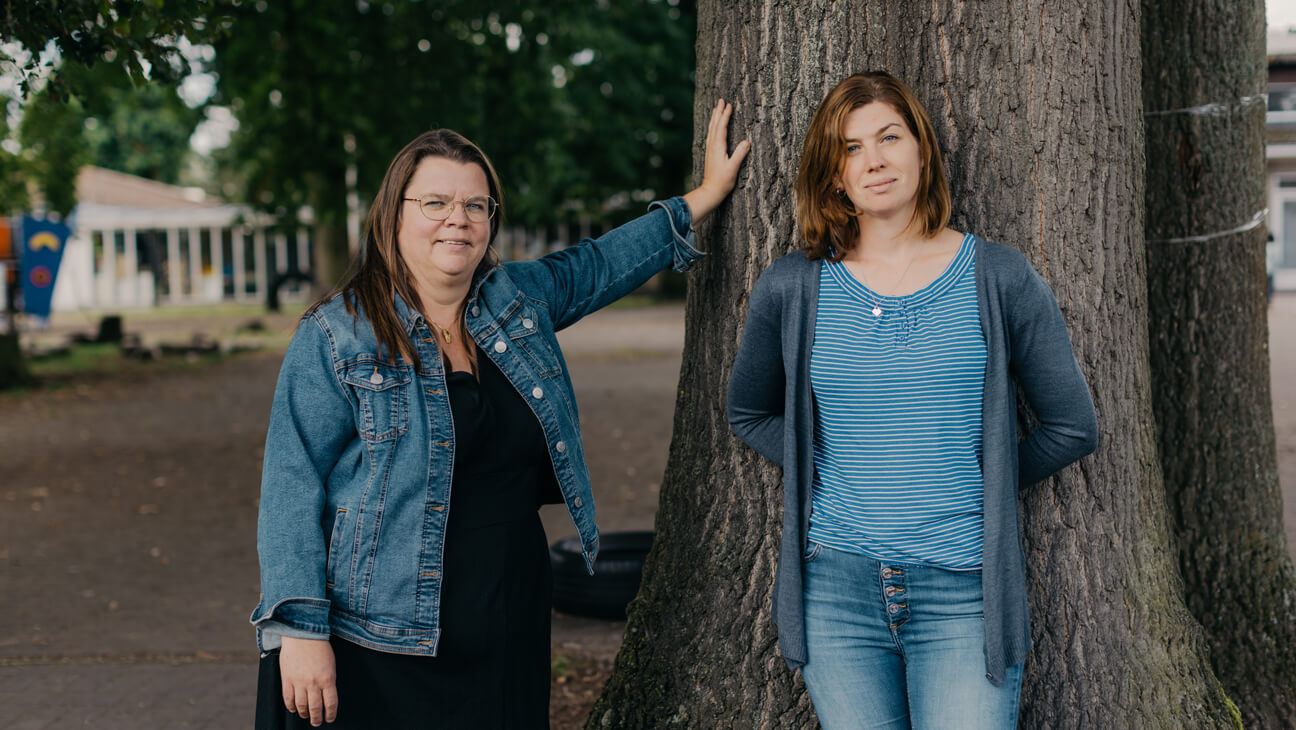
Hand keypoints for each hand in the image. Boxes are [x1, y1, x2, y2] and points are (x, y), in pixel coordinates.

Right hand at [279, 636, 338, 725]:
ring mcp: (299, 682)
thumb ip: (328, 680)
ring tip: (306, 716)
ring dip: (304, 714)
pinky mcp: (287, 679)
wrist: (302, 634)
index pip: (331, 704)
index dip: (330, 714)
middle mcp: (313, 683)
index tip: (330, 718)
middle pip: (315, 708)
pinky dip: (291, 707)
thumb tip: (326, 695)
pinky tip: (294, 709)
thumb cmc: (319, 647)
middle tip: (317, 722)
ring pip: (301, 706)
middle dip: (317, 718)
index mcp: (328, 679)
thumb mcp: (331, 664)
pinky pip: (288, 699)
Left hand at [683, 98, 751, 224]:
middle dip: (718, 112)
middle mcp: (712, 146)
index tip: (728, 105)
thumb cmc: (722, 182)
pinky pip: (711, 135)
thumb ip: (739, 155)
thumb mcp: (733, 168)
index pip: (721, 127)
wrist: (710, 191)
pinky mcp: (710, 154)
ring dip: (714, 118)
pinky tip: (713, 127)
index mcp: (718, 147)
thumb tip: (746, 142)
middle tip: (720, 100)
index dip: (725, 116)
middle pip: (714, 125)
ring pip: (711, 129)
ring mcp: (710, 150)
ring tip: (716, 109)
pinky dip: (713, 127)